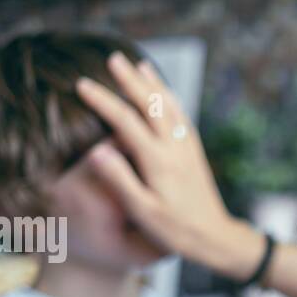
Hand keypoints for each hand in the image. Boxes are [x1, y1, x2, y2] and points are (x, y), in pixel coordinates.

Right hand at [75, 53, 262, 274]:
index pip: (125, 121)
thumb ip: (119, 180)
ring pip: (170, 107)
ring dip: (154, 85)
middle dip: (130, 80)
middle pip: (151, 104)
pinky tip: (166, 94)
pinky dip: (171, 100)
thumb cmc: (175, 230)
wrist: (215, 237)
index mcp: (158, 161)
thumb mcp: (143, 211)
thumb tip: (96, 150)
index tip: (81, 84)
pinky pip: (182, 118)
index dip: (102, 100)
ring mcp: (187, 149)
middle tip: (113, 58)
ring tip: (140, 66)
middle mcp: (174, 148)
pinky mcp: (195, 154)